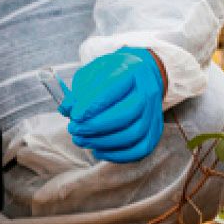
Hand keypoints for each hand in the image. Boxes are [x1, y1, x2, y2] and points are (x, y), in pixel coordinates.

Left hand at [60, 47, 165, 163]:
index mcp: (131, 69)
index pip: (112, 88)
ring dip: (103, 142)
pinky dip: (117, 155)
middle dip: (95, 126)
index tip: (75, 115)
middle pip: (126, 114)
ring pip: (133, 134)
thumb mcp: (92, 72)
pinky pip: (139, 150)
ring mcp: (153, 113)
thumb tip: (68, 110)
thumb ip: (79, 90)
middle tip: (75, 129)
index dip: (92, 105)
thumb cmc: (112, 74)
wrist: (139, 76)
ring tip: (82, 140)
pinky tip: (98, 150)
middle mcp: (147, 90)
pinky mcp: (154, 131)